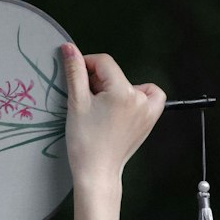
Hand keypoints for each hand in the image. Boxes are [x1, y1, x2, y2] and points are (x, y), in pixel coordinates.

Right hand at [61, 43, 165, 187]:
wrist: (97, 172)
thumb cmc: (85, 142)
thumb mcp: (76, 103)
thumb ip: (75, 71)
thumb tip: (69, 48)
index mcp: (123, 92)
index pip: (103, 62)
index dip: (86, 64)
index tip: (76, 76)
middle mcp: (140, 98)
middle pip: (116, 75)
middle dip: (99, 82)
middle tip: (86, 101)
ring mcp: (148, 110)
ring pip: (130, 84)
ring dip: (115, 89)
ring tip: (102, 108)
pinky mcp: (150, 120)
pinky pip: (149, 97)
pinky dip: (137, 96)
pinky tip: (122, 107)